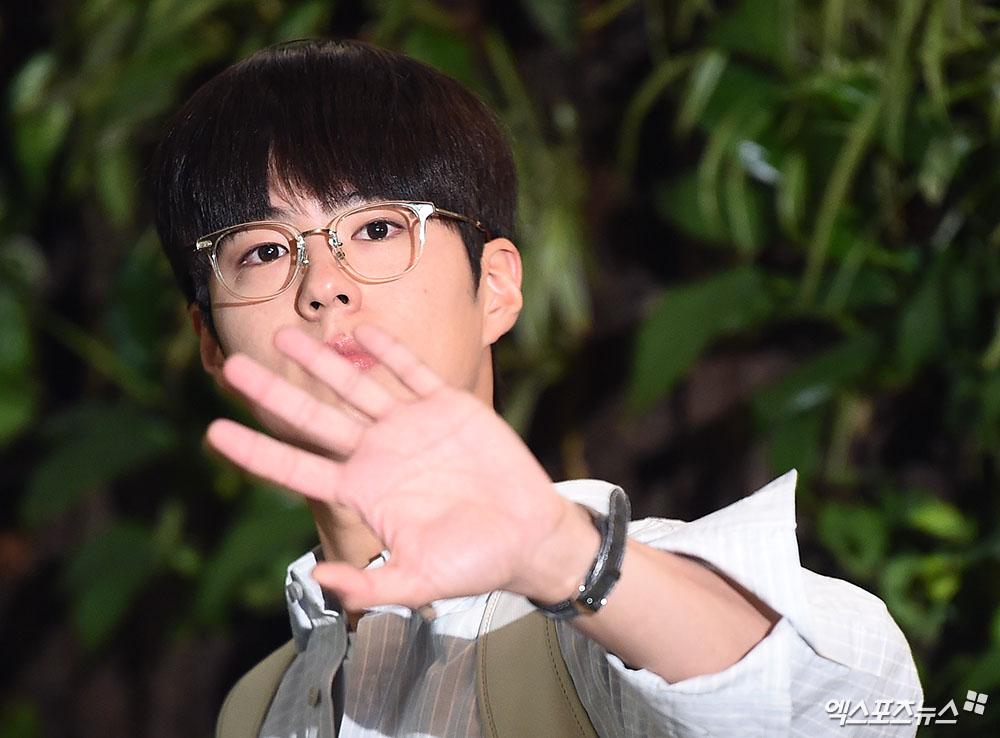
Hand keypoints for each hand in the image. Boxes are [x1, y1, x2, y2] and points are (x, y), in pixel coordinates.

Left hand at [206, 324, 596, 611]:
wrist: (529, 536)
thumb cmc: (474, 563)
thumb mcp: (420, 584)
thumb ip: (372, 589)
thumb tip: (319, 581)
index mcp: (364, 492)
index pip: (297, 469)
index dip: (256, 451)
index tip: (213, 432)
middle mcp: (378, 454)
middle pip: (315, 419)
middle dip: (273, 394)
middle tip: (234, 366)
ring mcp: (411, 427)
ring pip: (356, 386)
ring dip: (322, 362)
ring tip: (287, 337)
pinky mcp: (447, 406)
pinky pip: (412, 372)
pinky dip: (389, 352)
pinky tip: (362, 332)